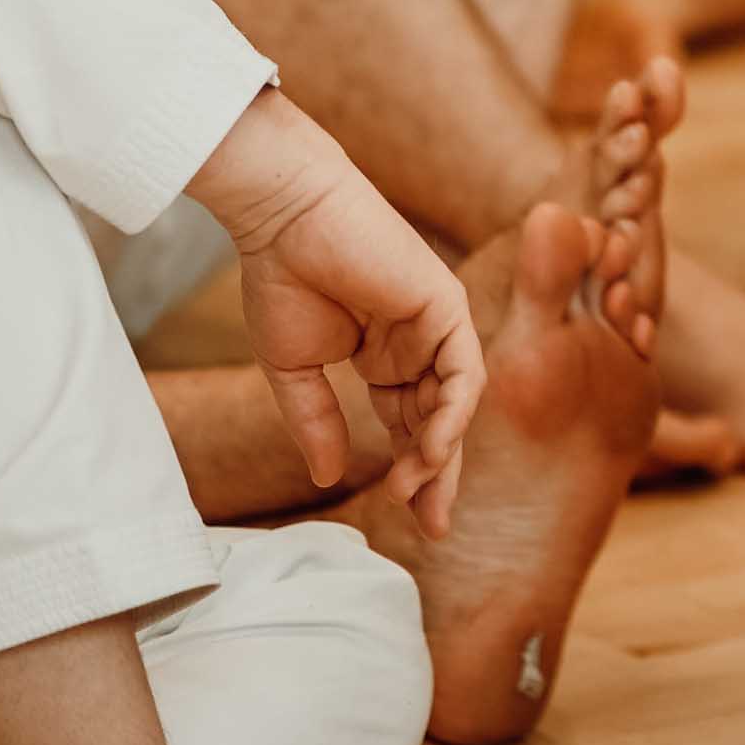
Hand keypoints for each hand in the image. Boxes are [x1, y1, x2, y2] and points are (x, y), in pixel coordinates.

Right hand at [189, 93, 483, 529]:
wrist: (282, 217)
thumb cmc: (282, 279)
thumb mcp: (294, 371)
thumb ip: (315, 422)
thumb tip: (327, 477)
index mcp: (383, 358)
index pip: (407, 426)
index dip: (410, 472)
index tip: (407, 517)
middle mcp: (416, 345)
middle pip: (437, 422)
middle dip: (437, 475)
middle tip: (434, 527)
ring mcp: (435, 325)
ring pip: (454, 403)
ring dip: (440, 452)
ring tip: (418, 491)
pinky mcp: (446, 305)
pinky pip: (462, 371)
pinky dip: (452, 412)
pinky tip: (432, 448)